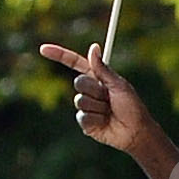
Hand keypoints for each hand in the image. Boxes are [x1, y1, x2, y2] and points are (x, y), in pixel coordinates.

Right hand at [38, 40, 153, 155]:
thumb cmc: (132, 107)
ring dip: (98, 106)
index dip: (59, 55)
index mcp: (97, 78)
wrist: (135, 132)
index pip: (75, 63)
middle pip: (78, 82)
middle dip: (94, 89)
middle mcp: (89, 91)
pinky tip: (105, 123)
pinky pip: (82, 117)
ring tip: (109, 112)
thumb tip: (93, 47)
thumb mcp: (119, 85)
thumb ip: (103, 68)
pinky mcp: (85, 122)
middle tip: (108, 98)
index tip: (43, 49)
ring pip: (80, 101)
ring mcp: (86, 107)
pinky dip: (96, 120)